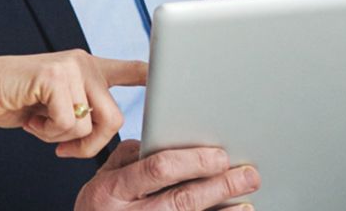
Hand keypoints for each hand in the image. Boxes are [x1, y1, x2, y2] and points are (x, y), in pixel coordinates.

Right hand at [0, 49, 146, 157]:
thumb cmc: (16, 102)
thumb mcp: (58, 104)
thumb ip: (84, 108)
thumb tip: (107, 128)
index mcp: (88, 67)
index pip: (130, 68)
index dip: (153, 75)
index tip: (173, 76)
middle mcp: (84, 62)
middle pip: (114, 117)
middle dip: (91, 143)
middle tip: (63, 146)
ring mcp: (71, 66)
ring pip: (91, 123)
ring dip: (64, 137)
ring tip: (41, 123)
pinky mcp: (55, 76)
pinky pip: (68, 124)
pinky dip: (48, 133)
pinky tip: (32, 118)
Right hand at [75, 140, 259, 210]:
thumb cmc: (97, 206)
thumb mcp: (103, 177)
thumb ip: (131, 157)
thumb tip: (168, 140)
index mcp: (112, 189)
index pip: (157, 169)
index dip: (192, 162)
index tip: (220, 155)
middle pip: (181, 200)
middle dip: (219, 186)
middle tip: (247, 175)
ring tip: (246, 200)